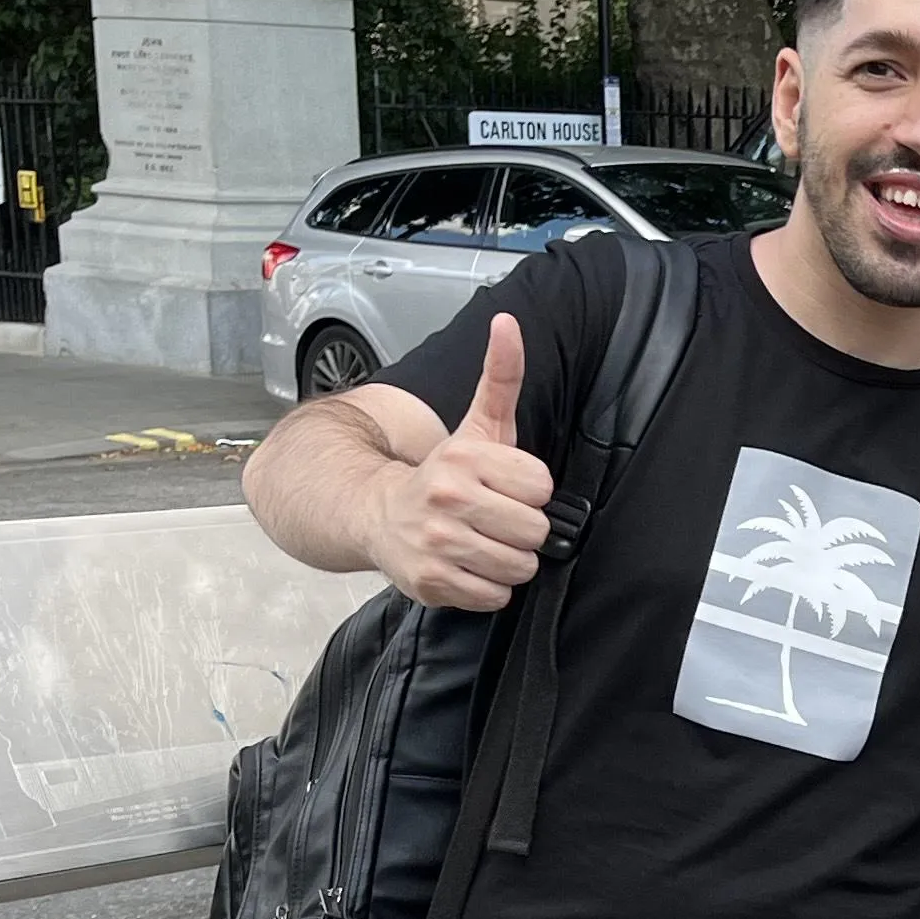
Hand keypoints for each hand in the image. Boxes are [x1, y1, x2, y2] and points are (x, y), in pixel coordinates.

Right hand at [371, 316, 554, 609]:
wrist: (377, 514)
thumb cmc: (444, 474)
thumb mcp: (477, 424)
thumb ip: (502, 377)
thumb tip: (509, 322)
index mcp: (464, 458)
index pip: (542, 487)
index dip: (529, 491)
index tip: (504, 488)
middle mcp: (447, 498)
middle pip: (535, 530)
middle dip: (521, 529)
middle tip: (493, 519)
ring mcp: (437, 543)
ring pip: (520, 567)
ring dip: (507, 560)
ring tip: (480, 542)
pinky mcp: (432, 582)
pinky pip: (495, 596)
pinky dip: (487, 587)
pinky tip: (466, 566)